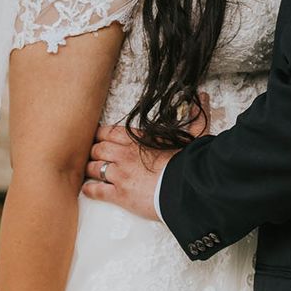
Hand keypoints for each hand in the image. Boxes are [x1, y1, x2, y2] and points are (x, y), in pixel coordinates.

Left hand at [82, 94, 209, 219]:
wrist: (187, 186)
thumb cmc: (189, 163)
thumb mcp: (193, 136)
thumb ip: (196, 117)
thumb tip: (203, 97)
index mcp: (138, 139)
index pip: (109, 132)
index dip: (100, 135)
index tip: (98, 138)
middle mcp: (124, 154)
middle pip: (97, 149)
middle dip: (93, 153)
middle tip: (93, 157)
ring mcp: (120, 174)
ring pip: (93, 168)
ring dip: (89, 170)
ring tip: (89, 172)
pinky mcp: (119, 194)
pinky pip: (96, 190)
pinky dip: (89, 190)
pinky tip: (87, 190)